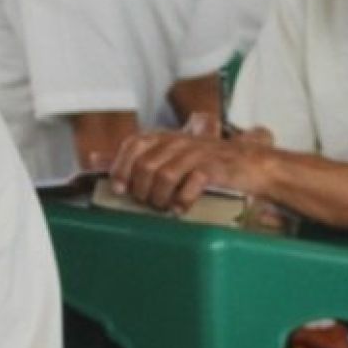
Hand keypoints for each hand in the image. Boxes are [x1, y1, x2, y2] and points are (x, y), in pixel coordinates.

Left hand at [109, 121, 272, 212]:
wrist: (252, 165)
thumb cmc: (208, 163)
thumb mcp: (169, 155)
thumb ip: (133, 157)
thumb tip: (94, 159)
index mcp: (167, 138)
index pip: (134, 144)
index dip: (122, 167)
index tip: (120, 188)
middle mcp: (180, 143)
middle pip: (146, 166)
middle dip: (142, 190)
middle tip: (150, 203)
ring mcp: (197, 155)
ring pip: (164, 177)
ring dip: (160, 199)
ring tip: (166, 207)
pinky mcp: (214, 169)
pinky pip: (191, 184)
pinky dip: (183, 201)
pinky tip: (182, 209)